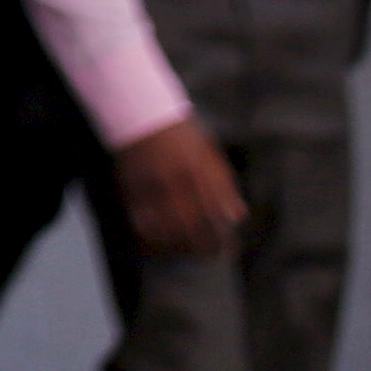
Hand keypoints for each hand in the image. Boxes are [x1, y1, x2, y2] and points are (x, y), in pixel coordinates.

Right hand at [112, 116, 245, 256]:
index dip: (224, 238)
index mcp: (202, 173)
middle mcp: (180, 183)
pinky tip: (156, 246)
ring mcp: (155, 188)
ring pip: (169, 231)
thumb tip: (238, 216)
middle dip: (204, 249)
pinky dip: (150, 240)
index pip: (218, 217)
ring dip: (178, 248)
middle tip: (207, 256)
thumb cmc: (180, 134)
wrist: (142, 115)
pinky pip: (142, 225)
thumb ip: (225, 185)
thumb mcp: (210, 154)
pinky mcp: (133, 191)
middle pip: (195, 229)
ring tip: (184, 253)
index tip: (228, 250)